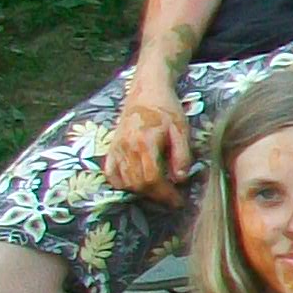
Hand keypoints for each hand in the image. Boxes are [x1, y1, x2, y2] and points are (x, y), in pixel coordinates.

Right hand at [103, 86, 196, 202]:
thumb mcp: (181, 130)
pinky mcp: (111, 148)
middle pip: (137, 183)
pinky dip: (122, 183)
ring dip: (141, 191)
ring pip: (124, 181)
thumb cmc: (167, 109)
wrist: (146, 91)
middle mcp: (126, 148)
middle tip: (172, 199)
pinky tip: (136, 184)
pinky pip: (110, 173)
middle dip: (156, 196)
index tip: (178, 201)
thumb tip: (180, 179)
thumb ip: (181, 155)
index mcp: (144, 143)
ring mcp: (115, 148)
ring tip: (159, 191)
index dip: (165, 194)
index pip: (152, 178)